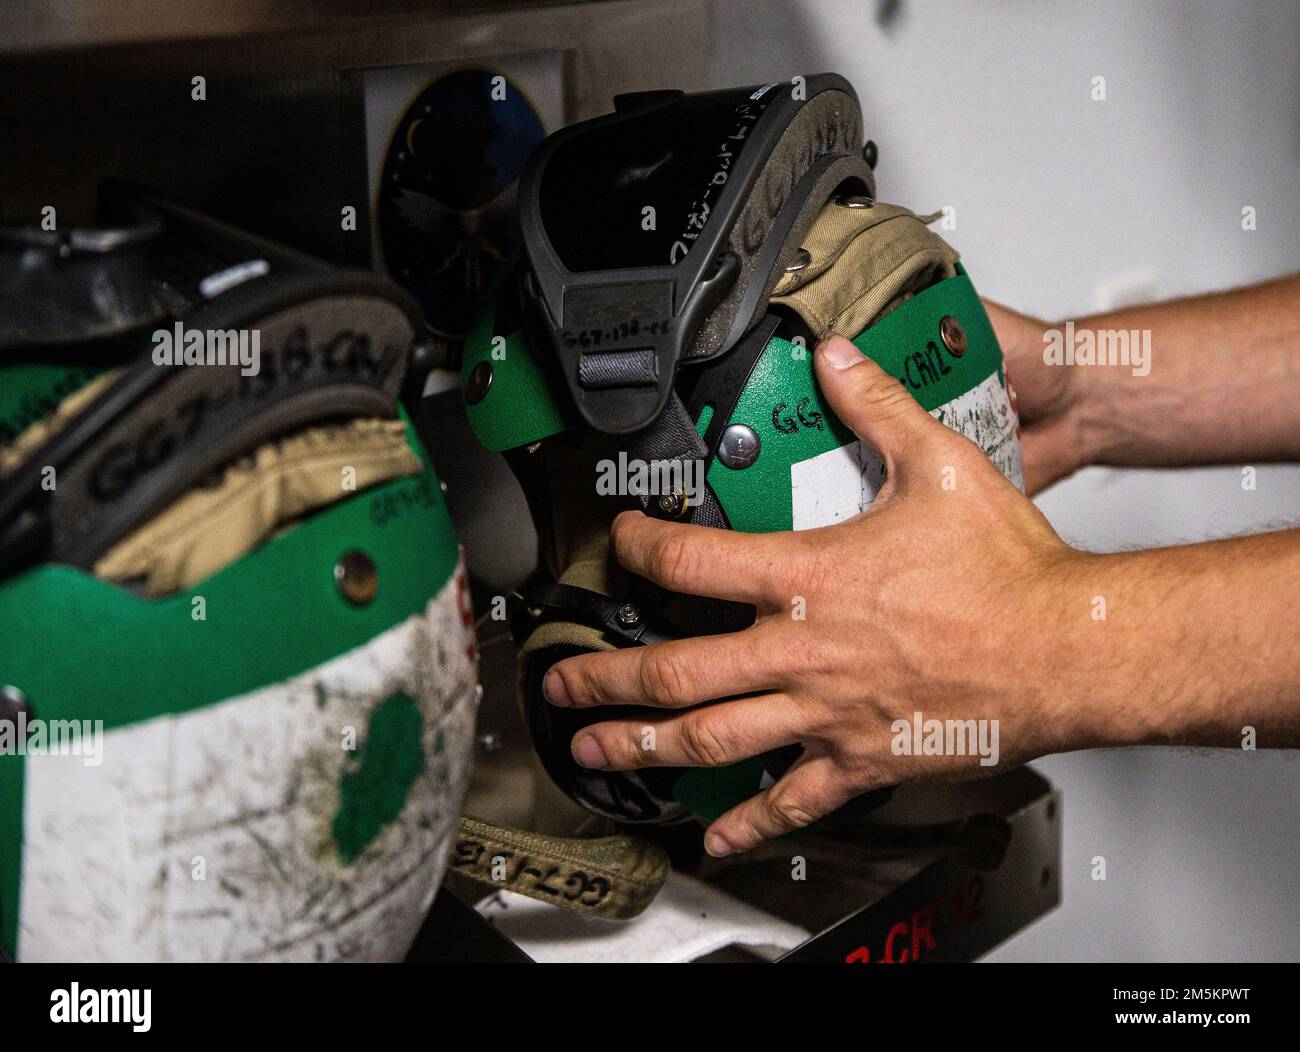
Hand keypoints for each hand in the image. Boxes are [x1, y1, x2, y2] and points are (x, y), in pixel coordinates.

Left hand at [544, 336, 1108, 855]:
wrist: (1068, 651)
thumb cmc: (1009, 572)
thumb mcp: (941, 465)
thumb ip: (878, 406)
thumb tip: (837, 356)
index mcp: (810, 578)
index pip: (691, 564)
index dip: (640, 548)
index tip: (621, 542)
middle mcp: (802, 653)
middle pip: (675, 671)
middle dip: (605, 676)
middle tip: (561, 679)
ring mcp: (825, 714)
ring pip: (712, 740)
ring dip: (644, 746)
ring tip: (595, 749)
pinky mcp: (860, 760)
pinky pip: (792, 802)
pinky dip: (748, 825)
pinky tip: (715, 839)